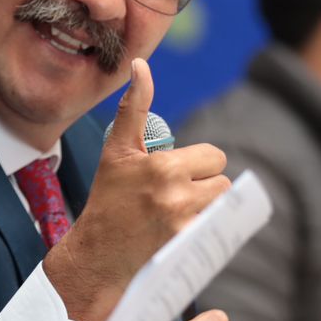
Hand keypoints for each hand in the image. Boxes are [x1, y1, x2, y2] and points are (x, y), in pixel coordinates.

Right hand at [46, 59, 229, 320]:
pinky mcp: (191, 250)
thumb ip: (134, 106)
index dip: (199, 164)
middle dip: (205, 185)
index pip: (214, 156)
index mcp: (164, 166)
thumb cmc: (107, 199)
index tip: (176, 174)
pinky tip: (185, 233)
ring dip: (209, 207)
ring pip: (223, 206)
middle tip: (176, 196)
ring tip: (180, 214)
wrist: (97, 256)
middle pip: (223, 181)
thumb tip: (140, 64)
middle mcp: (178, 195)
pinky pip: (220, 231)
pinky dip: (209, 230)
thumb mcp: (117, 150)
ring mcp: (186, 225)